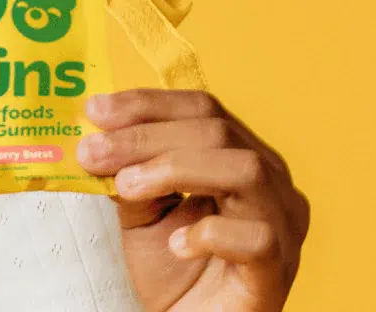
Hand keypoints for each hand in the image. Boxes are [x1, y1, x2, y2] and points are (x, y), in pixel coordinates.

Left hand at [76, 89, 309, 311]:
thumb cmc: (171, 268)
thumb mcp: (139, 209)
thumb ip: (127, 171)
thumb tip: (95, 137)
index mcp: (239, 153)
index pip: (200, 107)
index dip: (146, 104)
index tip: (95, 111)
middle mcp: (271, 181)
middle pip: (216, 131)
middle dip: (146, 136)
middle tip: (94, 153)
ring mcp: (282, 224)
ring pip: (243, 170)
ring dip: (175, 168)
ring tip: (126, 187)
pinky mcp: (279, 270)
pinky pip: (257, 237)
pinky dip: (210, 232)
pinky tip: (177, 243)